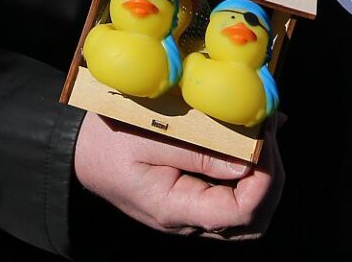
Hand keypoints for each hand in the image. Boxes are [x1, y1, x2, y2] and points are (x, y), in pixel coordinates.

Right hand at [72, 112, 283, 238]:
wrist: (79, 153)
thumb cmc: (107, 141)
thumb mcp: (148, 136)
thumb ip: (198, 151)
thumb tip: (249, 162)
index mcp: (175, 209)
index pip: (241, 212)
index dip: (264, 179)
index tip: (265, 138)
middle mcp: (187, 219)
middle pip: (253, 219)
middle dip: (272, 178)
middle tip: (269, 131)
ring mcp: (191, 212)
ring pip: (248, 213)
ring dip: (265, 175)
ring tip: (264, 132)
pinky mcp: (193, 198)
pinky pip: (233, 195)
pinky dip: (252, 170)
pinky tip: (254, 136)